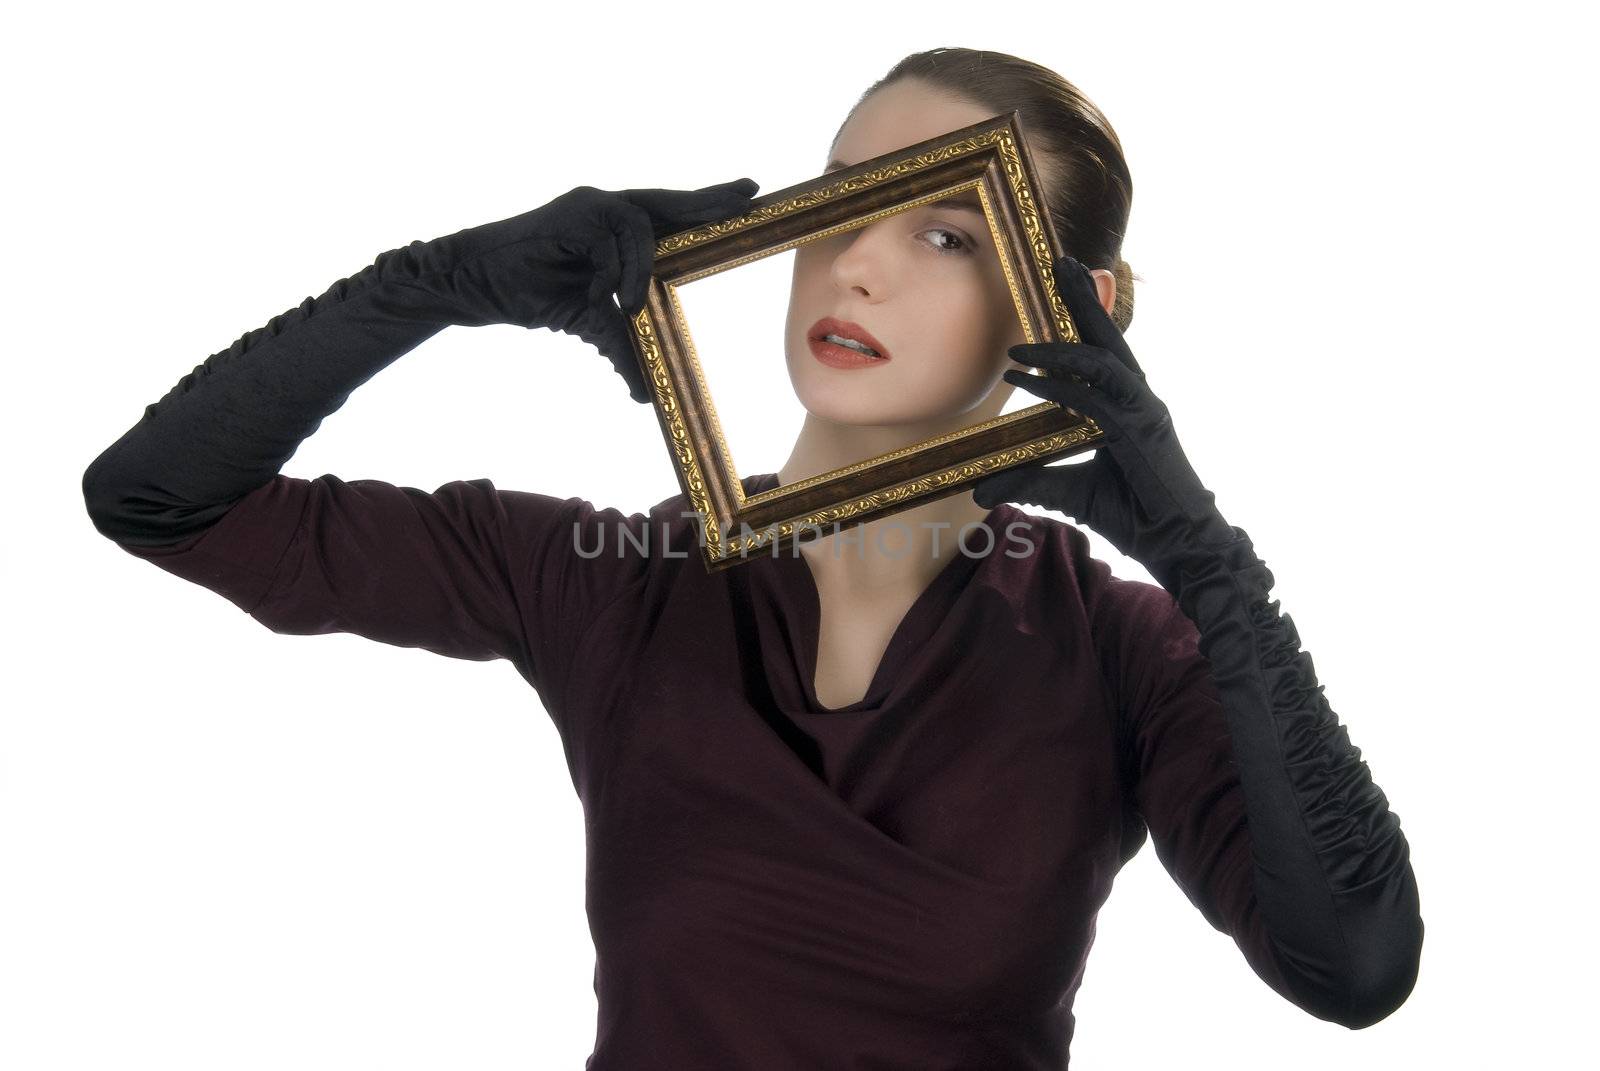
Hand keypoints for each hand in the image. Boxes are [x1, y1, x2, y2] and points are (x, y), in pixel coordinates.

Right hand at [400, 178, 760, 401]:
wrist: (478, 287)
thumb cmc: (534, 295)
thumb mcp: (591, 324)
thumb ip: (620, 347)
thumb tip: (643, 394)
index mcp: (618, 229)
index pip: (674, 216)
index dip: (708, 206)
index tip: (748, 196)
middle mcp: (608, 209)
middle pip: (670, 203)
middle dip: (709, 200)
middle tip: (748, 194)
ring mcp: (589, 207)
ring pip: (642, 224)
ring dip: (642, 265)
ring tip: (631, 302)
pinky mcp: (570, 214)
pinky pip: (612, 239)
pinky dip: (615, 271)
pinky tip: (602, 295)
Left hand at [972, 255, 1240, 589]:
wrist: (1179, 546)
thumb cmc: (1134, 517)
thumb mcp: (1068, 493)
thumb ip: (1029, 482)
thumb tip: (981, 489)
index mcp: (1127, 406)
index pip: (1103, 352)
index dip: (1081, 319)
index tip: (1055, 289)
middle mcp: (1139, 400)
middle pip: (1109, 337)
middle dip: (1083, 298)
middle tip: (1058, 262)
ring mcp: (1144, 412)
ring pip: (1103, 360)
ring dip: (1063, 341)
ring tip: (1020, 341)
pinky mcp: (1141, 431)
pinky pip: (1096, 399)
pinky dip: (1060, 385)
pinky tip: (1027, 378)